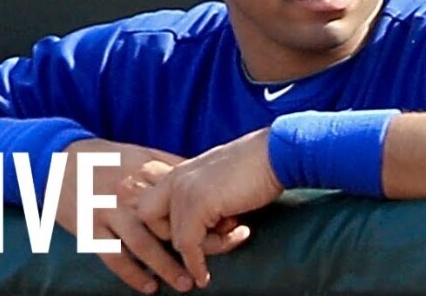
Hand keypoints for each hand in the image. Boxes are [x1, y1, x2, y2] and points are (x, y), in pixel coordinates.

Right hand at [53, 138, 199, 293]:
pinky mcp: (88, 227)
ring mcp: (108, 211)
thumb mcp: (140, 154)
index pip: (186, 198)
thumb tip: (204, 180)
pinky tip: (149, 287)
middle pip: (169, 224)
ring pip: (144, 244)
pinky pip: (113, 256)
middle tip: (210, 262)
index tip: (228, 230)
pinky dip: (132, 274)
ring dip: (166, 267)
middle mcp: (130, 192)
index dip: (209, 215)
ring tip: (186, 283)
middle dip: (193, 245)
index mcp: (147, 171)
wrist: (56, 159)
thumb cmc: (105, 158)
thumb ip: (169, 167)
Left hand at [136, 128, 282, 287]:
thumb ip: (202, 197)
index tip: (196, 236)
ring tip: (237, 232)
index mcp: (179, 171)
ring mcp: (184, 190)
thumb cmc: (257, 167)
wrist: (276, 154)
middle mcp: (175, 178)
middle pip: (149, 220)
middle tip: (214, 234)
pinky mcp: (197, 204)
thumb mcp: (219, 181)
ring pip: (175, 239)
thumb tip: (202, 229)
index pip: (149, 205)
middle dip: (176, 236)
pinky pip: (188, 246)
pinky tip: (209, 271)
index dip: (167, 226)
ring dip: (205, 248)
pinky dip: (198, 264)